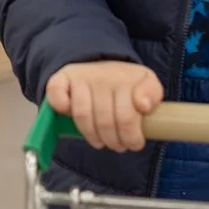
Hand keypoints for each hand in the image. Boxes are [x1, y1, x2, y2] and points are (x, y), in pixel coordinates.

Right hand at [45, 61, 163, 151]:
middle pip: (105, 121)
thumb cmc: (124, 83)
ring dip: (92, 135)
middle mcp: (102, 75)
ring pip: (83, 115)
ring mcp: (80, 76)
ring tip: (101, 141)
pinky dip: (62, 108)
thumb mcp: (146, 83)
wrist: (100, 62)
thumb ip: (152, 93)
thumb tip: (142, 105)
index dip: (130, 137)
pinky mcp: (62, 78)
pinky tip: (70, 117)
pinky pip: (57, 95)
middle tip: (118, 146)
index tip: (134, 143)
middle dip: (113, 141)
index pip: (126, 117)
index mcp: (125, 78)